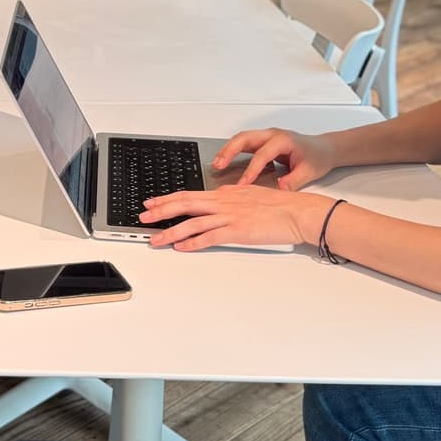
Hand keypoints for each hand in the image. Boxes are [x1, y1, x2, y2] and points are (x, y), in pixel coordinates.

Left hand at [139, 184, 329, 251]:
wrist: (297, 211)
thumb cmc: (279, 204)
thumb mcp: (250, 193)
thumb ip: (231, 195)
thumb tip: (217, 195)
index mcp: (226, 193)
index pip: (190, 194)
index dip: (168, 198)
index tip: (152, 202)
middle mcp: (224, 202)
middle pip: (185, 204)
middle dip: (161, 210)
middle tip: (143, 216)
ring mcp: (229, 216)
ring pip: (193, 222)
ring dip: (171, 231)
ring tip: (155, 238)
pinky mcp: (238, 231)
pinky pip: (210, 237)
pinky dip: (193, 242)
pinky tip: (181, 247)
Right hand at [211, 128, 338, 189]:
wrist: (325, 148)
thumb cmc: (318, 157)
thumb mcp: (309, 171)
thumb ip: (293, 181)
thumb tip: (278, 189)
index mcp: (283, 140)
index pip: (262, 154)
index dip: (251, 170)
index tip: (243, 183)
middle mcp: (272, 135)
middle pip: (245, 138)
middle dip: (229, 151)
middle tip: (218, 164)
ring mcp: (267, 137)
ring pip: (241, 138)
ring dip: (227, 149)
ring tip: (216, 163)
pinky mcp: (263, 142)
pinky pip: (244, 143)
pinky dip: (233, 150)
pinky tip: (225, 161)